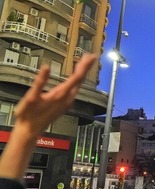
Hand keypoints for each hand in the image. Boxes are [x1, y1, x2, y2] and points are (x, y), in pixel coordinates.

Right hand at [0, 55, 95, 179]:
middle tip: (90, 57)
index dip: (85, 66)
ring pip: (78, 86)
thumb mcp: (31, 97)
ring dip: (81, 74)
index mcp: (61, 94)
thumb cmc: (28, 115)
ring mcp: (66, 103)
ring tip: (83, 64)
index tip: (91, 57)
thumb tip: (46, 67)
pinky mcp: (64, 106)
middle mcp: (67, 98)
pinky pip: (74, 90)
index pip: (77, 77)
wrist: (30, 131)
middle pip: (80, 80)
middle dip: (85, 68)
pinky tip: (74, 79)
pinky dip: (76, 81)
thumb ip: (40, 81)